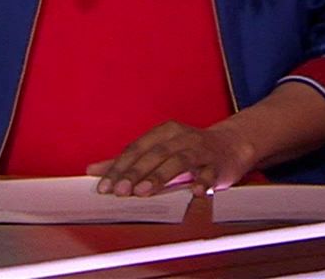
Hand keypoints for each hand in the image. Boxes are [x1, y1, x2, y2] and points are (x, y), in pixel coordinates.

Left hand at [85, 120, 257, 197]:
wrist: (231, 146)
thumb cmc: (190, 150)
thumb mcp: (158, 151)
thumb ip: (127, 162)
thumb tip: (92, 170)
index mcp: (164, 132)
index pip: (137, 148)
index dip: (119, 166)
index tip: (105, 186)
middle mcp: (181, 137)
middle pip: (155, 154)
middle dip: (136, 172)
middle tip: (121, 190)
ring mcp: (201, 150)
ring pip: (179, 161)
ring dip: (161, 176)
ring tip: (144, 191)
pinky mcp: (218, 164)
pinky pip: (210, 172)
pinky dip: (202, 182)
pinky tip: (195, 192)